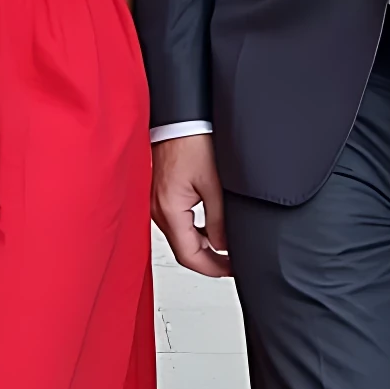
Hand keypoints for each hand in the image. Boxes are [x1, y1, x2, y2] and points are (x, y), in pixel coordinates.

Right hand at [151, 133, 231, 278]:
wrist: (178, 117)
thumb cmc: (191, 140)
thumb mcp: (214, 184)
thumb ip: (219, 220)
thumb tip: (224, 246)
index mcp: (169, 210)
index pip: (189, 255)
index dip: (212, 269)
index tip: (231, 270)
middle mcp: (158, 209)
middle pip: (183, 249)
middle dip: (208, 260)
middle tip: (232, 264)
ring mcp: (157, 202)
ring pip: (180, 237)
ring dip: (202, 246)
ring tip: (225, 248)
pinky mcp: (160, 194)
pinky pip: (176, 222)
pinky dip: (194, 231)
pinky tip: (210, 229)